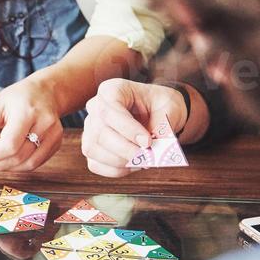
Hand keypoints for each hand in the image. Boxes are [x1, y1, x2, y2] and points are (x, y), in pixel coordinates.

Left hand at [0, 76, 63, 174]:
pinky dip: (17, 166)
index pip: (10, 144)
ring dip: (4, 169)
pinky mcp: (56, 143)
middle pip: (18, 157)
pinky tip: (4, 162)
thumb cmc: (18, 98)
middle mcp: (45, 124)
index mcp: (27, 112)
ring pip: (27, 164)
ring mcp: (54, 135)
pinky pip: (35, 163)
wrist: (45, 92)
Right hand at [81, 79, 197, 177]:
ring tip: (144, 161)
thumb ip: (162, 127)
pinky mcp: (91, 147)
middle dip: (125, 150)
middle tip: (148, 157)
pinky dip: (116, 170)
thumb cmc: (161, 106)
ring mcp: (90, 128)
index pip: (109, 111)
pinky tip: (134, 165)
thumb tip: (154, 151)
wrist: (158, 112)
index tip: (148, 142)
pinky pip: (95, 164)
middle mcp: (95, 107)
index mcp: (112, 90)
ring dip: (120, 161)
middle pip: (99, 133)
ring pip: (92, 149)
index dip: (127, 130)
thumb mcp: (169, 108)